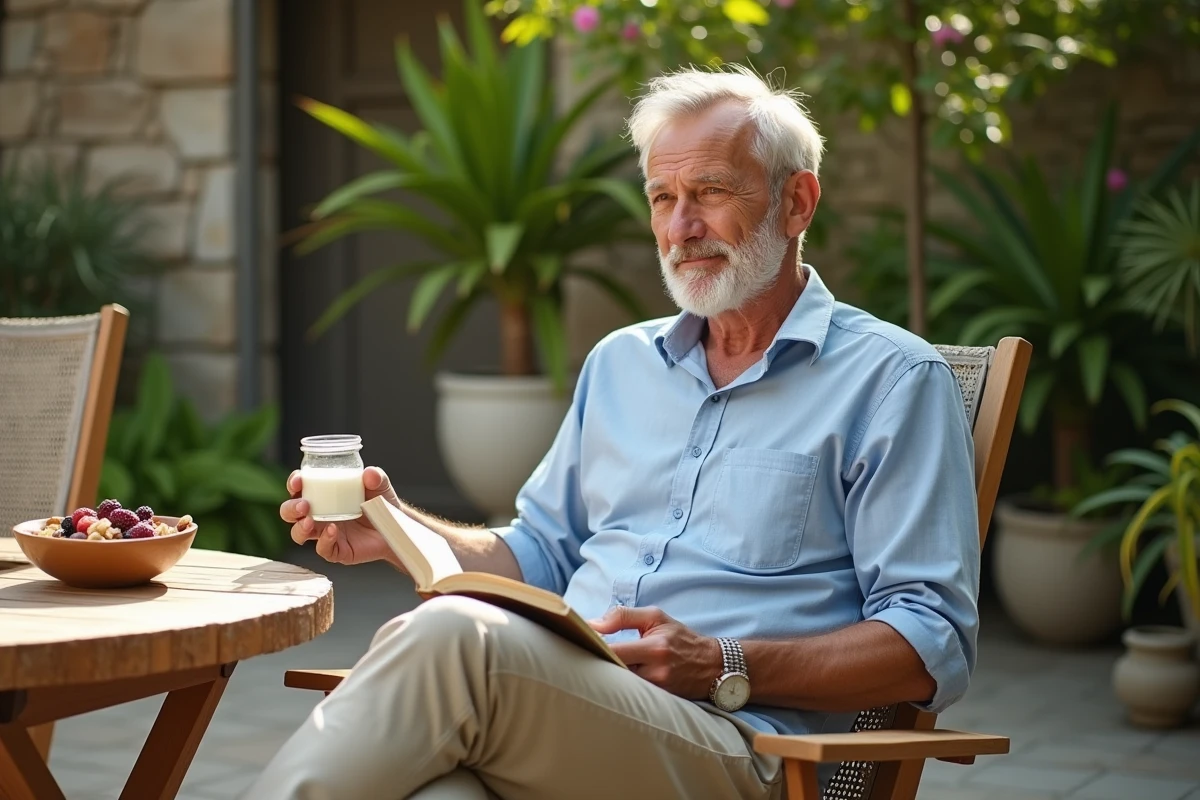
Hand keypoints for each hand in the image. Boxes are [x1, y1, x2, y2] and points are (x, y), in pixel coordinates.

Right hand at [280, 466, 403, 566]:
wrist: (396, 526)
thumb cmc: (381, 502)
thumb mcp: (380, 485)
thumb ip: (376, 477)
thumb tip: (369, 473)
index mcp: (323, 495)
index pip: (299, 487)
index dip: (294, 483)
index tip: (297, 482)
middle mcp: (319, 514)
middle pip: (290, 512)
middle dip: (291, 508)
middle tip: (303, 505)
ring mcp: (325, 533)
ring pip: (298, 534)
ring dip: (300, 528)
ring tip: (309, 521)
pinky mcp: (336, 550)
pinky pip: (323, 549)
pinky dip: (324, 540)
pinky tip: (333, 531)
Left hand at [589, 606, 721, 698]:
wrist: (712, 665)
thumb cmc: (680, 637)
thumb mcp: (655, 617)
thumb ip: (622, 617)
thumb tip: (592, 623)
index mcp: (654, 647)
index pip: (614, 651)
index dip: (593, 646)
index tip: (578, 641)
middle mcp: (656, 672)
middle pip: (613, 672)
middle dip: (594, 663)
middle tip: (578, 654)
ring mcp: (657, 691)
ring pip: (619, 686)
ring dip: (604, 676)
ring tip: (590, 667)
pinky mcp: (657, 702)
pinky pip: (630, 695)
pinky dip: (618, 686)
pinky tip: (608, 680)